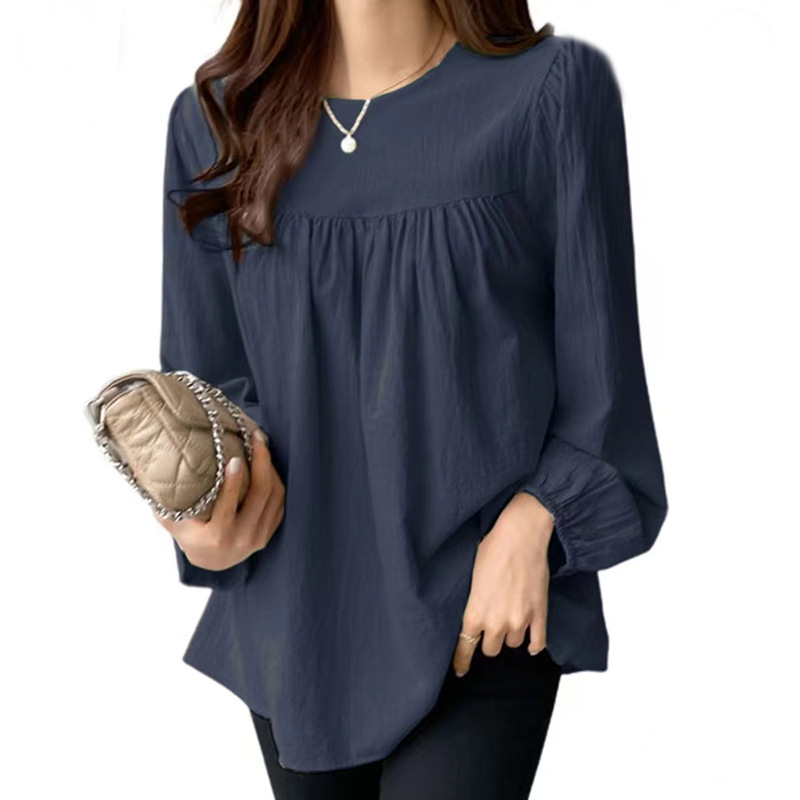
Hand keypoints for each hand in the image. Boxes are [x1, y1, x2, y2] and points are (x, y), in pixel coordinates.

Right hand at [153, 429, 284, 570]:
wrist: (212, 561)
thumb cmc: (188, 534)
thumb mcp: (172, 521)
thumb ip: (162, 500)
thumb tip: (139, 466)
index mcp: (216, 538)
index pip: (228, 506)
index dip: (234, 482)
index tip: (235, 458)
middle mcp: (242, 539)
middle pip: (260, 495)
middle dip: (261, 462)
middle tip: (256, 438)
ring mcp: (259, 537)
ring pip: (274, 496)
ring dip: (271, 467)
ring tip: (261, 444)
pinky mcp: (270, 532)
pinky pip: (280, 502)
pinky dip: (276, 480)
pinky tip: (268, 462)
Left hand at [452, 491, 552, 676]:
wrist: (520, 536)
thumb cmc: (492, 550)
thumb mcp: (471, 577)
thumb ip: (473, 603)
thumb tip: (474, 614)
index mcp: (475, 613)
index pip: (465, 648)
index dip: (462, 662)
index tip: (460, 670)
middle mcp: (496, 623)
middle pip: (491, 649)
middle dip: (489, 639)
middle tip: (491, 626)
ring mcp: (520, 621)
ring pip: (513, 644)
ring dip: (510, 635)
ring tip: (510, 618)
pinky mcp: (539, 615)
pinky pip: (537, 642)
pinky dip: (534, 645)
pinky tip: (531, 643)